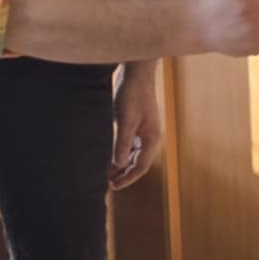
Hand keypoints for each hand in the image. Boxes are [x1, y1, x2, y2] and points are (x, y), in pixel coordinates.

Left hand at [110, 64, 161, 189]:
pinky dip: (121, 152)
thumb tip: (120, 164)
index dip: (127, 178)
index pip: (141, 167)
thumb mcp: (126, 121)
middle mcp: (150, 138)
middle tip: (107, 182)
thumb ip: (122, 143)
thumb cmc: (132, 95)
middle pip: (138, 163)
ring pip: (134, 154)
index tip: (114, 186)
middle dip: (124, 174)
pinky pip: (130, 145)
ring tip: (106, 172)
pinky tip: (110, 155)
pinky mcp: (137, 124)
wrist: (136, 73)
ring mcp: (144, 131)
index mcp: (151, 139)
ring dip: (122, 164)